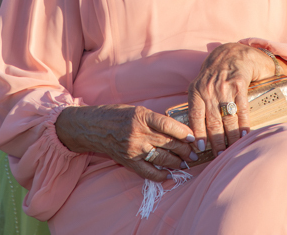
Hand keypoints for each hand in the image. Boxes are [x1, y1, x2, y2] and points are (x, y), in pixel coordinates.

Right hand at [54, 105, 195, 180]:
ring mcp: (133, 149)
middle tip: (194, 153)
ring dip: (177, 162)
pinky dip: (161, 175)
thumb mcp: (137, 110)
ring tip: (185, 163)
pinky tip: (170, 174)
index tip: (193, 138)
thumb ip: (154, 120)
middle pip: (168, 143)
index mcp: (141, 116)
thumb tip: (177, 131)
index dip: (184, 133)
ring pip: (162, 158)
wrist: (92, 127)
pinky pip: (149, 172)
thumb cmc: (116, 115)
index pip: (169, 125)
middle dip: (184, 150)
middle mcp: (138, 133)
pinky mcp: (128, 161)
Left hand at [186, 43, 276, 156]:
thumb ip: (198, 104)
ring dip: (230, 137)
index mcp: (196, 91)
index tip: (201, 150)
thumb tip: (195, 132)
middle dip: (216, 141)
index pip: (195, 117)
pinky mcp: (240, 85)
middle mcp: (209, 90)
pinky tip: (244, 136)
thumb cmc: (215, 73)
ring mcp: (224, 87)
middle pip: (212, 122)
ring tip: (232, 150)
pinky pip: (241, 109)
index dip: (199, 135)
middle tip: (219, 155)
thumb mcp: (200, 85)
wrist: (233, 53)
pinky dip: (243, 124)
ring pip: (227, 118)